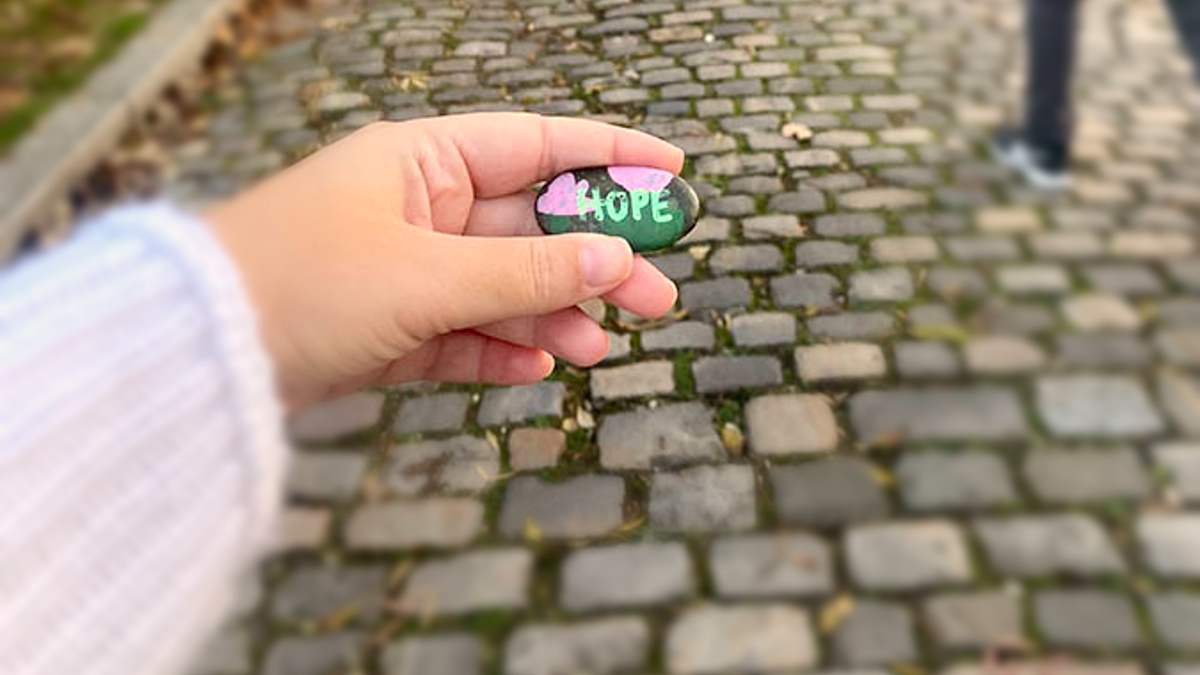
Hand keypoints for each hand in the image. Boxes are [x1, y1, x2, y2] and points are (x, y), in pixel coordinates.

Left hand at [205, 113, 682, 411]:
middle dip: (592, 262)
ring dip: (550, 316)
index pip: (536, 146)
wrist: (201, 354)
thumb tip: (614, 261)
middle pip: (530, 228)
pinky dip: (496, 350)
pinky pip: (461, 334)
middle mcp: (418, 208)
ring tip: (598, 349)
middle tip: (657, 297)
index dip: (607, 157)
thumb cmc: (305, 283)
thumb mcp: (428, 275)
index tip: (671, 172)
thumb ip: (525, 273)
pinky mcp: (387, 327)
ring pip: (500, 287)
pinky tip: (535, 366)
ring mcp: (403, 269)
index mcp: (422, 162)